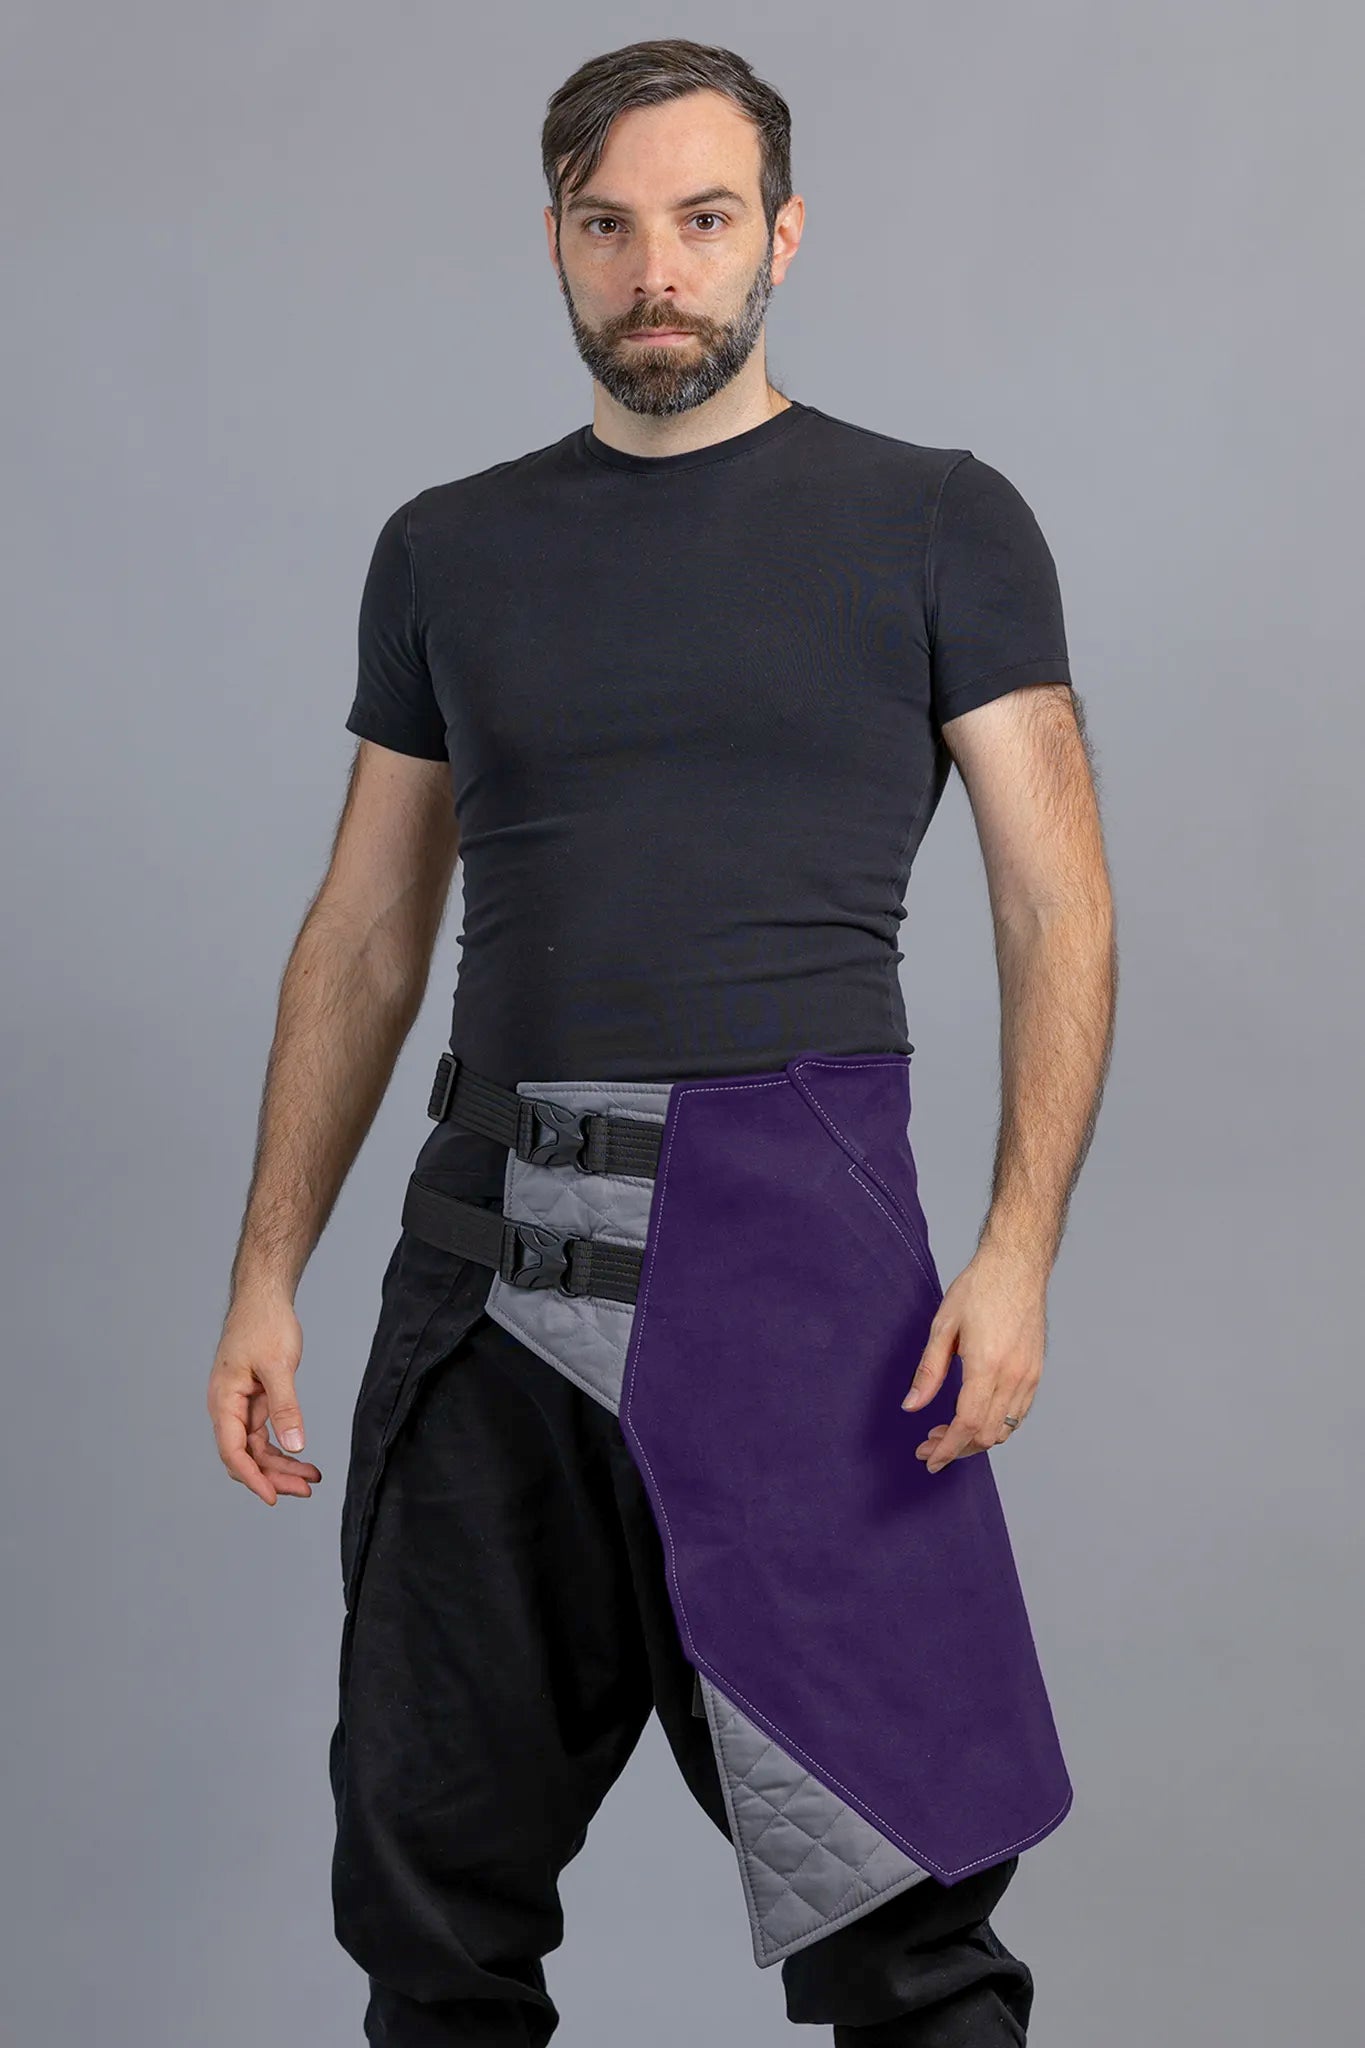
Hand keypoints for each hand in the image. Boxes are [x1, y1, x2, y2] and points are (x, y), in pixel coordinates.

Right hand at [207, 1292, 321, 1505]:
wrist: (264, 1297)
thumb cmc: (265, 1324)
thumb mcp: (278, 1365)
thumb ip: (286, 1406)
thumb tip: (295, 1445)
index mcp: (223, 1400)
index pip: (233, 1451)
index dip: (252, 1478)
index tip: (273, 1497)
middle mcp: (228, 1408)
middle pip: (246, 1456)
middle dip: (274, 1477)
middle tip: (306, 1490)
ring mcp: (241, 1407)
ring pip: (257, 1450)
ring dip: (282, 1467)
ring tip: (311, 1480)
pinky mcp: (255, 1402)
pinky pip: (265, 1436)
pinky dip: (284, 1448)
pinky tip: (303, 1460)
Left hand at [900, 1242, 1045, 1472]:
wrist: (1017, 1266)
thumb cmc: (979, 1289)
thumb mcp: (943, 1327)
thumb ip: (928, 1371)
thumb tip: (911, 1406)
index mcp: (987, 1365)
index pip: (966, 1425)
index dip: (946, 1449)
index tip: (928, 1459)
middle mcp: (1013, 1376)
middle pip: (986, 1435)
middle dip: (957, 1448)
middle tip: (929, 1443)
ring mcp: (1029, 1376)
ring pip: (1004, 1430)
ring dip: (976, 1440)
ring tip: (948, 1432)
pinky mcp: (1036, 1372)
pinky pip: (1018, 1415)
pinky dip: (996, 1425)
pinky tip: (975, 1417)